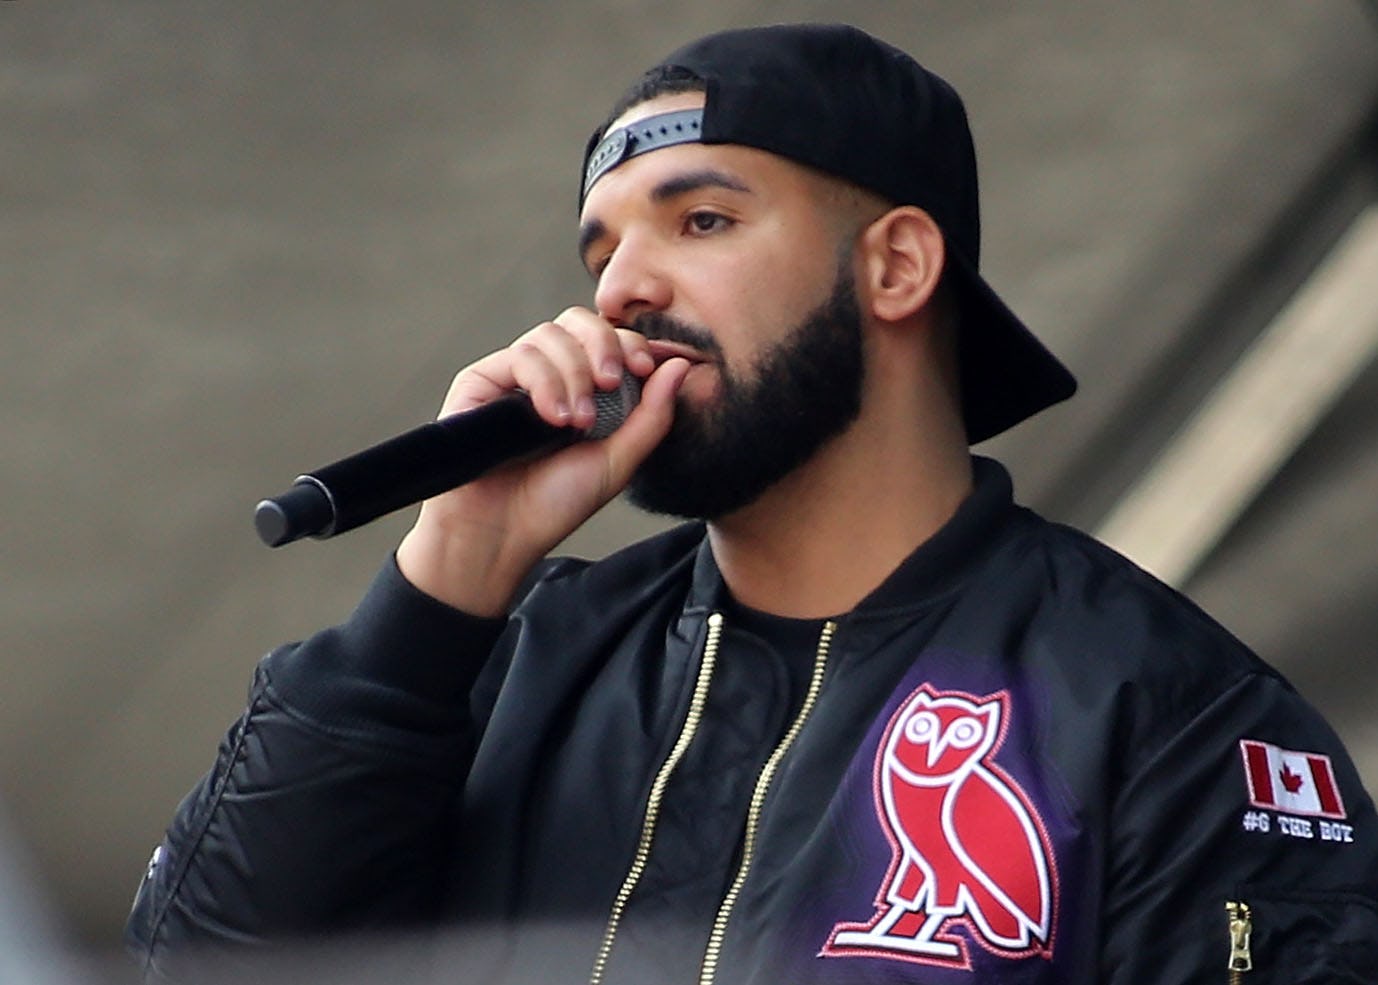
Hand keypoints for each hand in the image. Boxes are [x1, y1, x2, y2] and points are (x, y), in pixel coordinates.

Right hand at [396, 306, 689, 615]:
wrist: (503, 533)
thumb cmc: (556, 503)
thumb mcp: (619, 460)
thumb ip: (652, 415)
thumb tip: (680, 364)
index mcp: (584, 388)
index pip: (609, 339)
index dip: (629, 342)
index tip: (644, 367)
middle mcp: (548, 375)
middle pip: (578, 322)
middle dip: (604, 344)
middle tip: (612, 381)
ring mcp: (513, 377)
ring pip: (550, 335)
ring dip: (573, 373)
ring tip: (577, 421)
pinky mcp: (481, 382)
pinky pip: (519, 356)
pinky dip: (544, 381)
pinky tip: (553, 418)